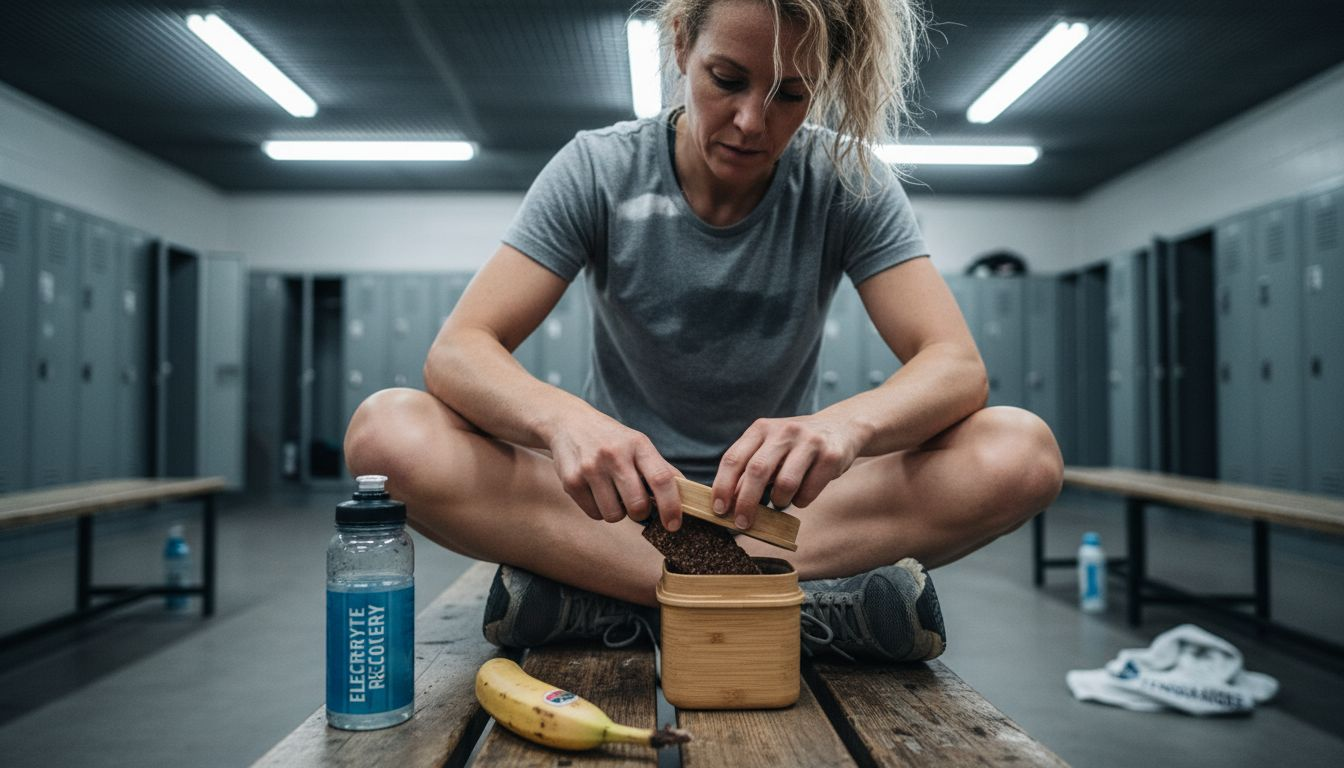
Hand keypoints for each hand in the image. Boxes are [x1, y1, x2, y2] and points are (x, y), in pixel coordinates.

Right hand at [547, 410, 682, 529]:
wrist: (569, 422)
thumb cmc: (612, 439)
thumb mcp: (638, 444)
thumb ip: (660, 469)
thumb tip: (688, 497)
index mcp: (638, 444)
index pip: (661, 479)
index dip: (671, 506)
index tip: (674, 525)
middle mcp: (614, 455)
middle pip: (637, 505)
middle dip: (641, 514)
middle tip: (637, 504)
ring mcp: (590, 468)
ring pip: (614, 515)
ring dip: (618, 512)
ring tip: (613, 494)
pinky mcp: (571, 481)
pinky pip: (594, 514)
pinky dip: (599, 510)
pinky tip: (596, 492)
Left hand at [710, 414, 861, 529]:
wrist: (842, 428)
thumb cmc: (795, 447)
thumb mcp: (769, 449)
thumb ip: (748, 471)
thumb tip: (727, 503)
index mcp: (761, 428)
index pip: (733, 458)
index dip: (723, 486)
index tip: (719, 510)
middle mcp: (784, 431)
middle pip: (757, 471)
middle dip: (746, 502)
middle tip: (742, 523)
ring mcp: (809, 441)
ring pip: (785, 483)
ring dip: (779, 501)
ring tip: (781, 500)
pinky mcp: (831, 455)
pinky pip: (809, 491)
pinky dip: (801, 501)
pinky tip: (802, 495)